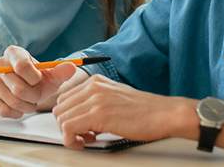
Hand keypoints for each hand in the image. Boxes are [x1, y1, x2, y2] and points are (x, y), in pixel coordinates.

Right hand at [0, 45, 76, 117]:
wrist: (26, 86)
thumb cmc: (38, 79)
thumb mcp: (51, 74)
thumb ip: (62, 71)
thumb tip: (72, 67)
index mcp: (13, 52)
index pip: (22, 66)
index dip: (35, 79)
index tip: (39, 80)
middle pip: (18, 88)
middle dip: (33, 96)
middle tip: (37, 95)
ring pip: (11, 100)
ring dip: (26, 105)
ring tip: (29, 100)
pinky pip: (2, 110)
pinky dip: (15, 112)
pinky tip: (19, 107)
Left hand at [53, 74, 196, 148]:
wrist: (163, 114)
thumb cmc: (143, 110)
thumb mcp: (114, 98)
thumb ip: (95, 101)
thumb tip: (79, 116)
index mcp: (95, 81)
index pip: (64, 97)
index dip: (69, 116)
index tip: (80, 126)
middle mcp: (92, 86)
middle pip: (60, 108)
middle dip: (67, 125)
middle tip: (84, 135)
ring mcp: (95, 99)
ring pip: (61, 118)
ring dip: (70, 134)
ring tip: (87, 139)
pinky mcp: (98, 114)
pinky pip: (69, 128)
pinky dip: (72, 140)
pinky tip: (87, 142)